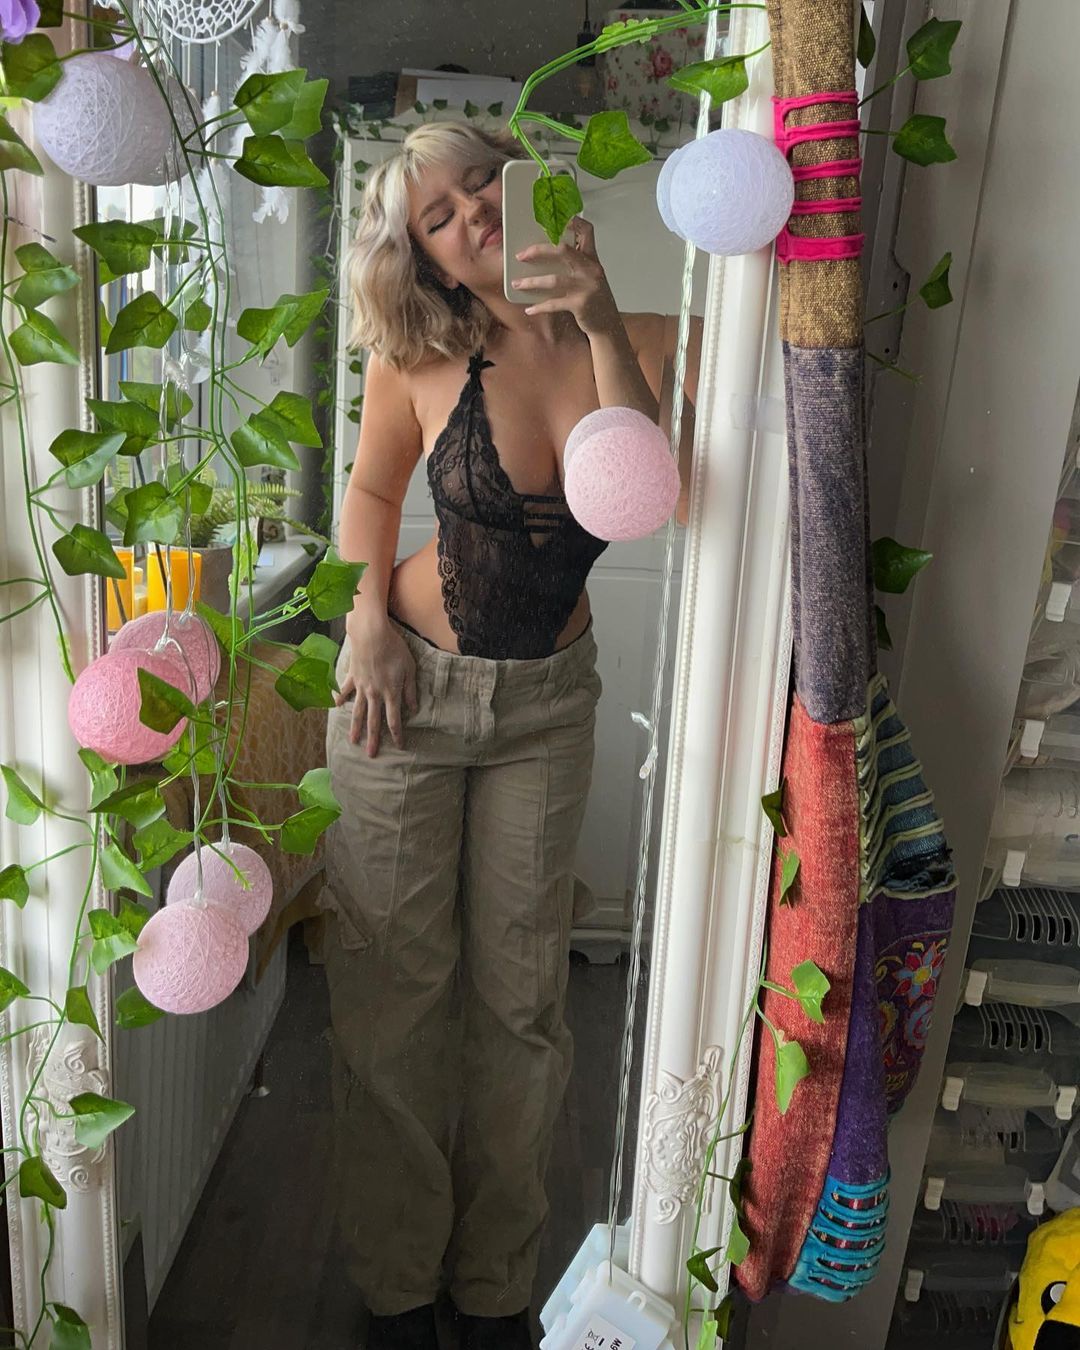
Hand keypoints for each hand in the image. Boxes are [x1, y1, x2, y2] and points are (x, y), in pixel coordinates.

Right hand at [335, 617, 418, 757]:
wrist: (371, 634)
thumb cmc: (394, 649)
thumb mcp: (409, 669)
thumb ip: (410, 690)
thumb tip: (413, 709)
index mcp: (391, 693)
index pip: (394, 720)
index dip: (396, 734)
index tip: (399, 746)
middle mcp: (375, 694)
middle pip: (374, 721)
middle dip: (373, 739)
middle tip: (371, 755)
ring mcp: (361, 687)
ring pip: (357, 711)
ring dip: (356, 727)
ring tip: (353, 741)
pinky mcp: (352, 677)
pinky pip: (345, 691)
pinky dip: (339, 699)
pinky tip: (335, 708)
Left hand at [511, 217, 620, 336]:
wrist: (607, 323)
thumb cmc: (595, 298)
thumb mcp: (589, 276)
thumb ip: (574, 264)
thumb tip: (542, 257)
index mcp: (592, 258)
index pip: (586, 231)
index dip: (572, 222)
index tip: (553, 221)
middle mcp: (590, 269)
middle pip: (562, 250)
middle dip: (538, 251)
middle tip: (521, 256)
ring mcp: (586, 286)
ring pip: (553, 279)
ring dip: (531, 282)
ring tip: (517, 284)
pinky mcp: (580, 304)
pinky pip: (554, 304)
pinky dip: (539, 307)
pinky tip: (529, 309)